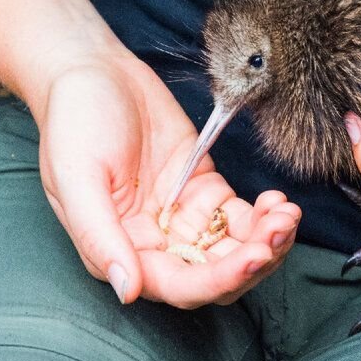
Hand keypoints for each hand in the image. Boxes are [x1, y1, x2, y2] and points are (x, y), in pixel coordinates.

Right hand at [31, 52, 299, 308]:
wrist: (91, 69)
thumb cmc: (73, 122)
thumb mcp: (76, 178)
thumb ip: (100, 236)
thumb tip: (127, 291)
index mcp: (121, 251)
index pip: (178, 285)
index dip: (219, 279)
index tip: (254, 257)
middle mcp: (155, 244)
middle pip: (214, 275)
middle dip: (253, 262)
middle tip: (280, 233)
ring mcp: (182, 218)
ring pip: (233, 249)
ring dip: (266, 241)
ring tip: (287, 216)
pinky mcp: (203, 189)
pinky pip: (241, 217)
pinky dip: (263, 217)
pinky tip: (278, 201)